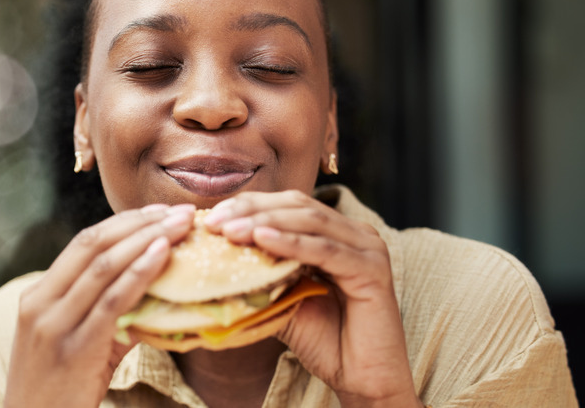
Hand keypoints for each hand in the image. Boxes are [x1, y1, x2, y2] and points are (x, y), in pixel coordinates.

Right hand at [3, 204, 194, 407]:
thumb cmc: (60, 387)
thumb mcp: (75, 341)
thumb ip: (106, 312)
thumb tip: (155, 286)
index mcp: (38, 295)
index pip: (84, 243)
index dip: (125, 222)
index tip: (159, 211)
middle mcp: (41, 303)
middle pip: (94, 245)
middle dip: (141, 223)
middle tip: (179, 211)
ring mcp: (54, 325)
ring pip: (104, 267)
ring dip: (147, 240)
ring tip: (180, 226)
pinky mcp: (75, 349)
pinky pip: (113, 302)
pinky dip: (140, 273)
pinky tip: (163, 255)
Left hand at [204, 190, 421, 407]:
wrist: (361, 378)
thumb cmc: (325, 340)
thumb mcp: (284, 299)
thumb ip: (261, 274)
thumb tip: (214, 259)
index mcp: (335, 233)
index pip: (287, 205)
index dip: (249, 205)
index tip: (212, 217)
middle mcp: (355, 233)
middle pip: (297, 205)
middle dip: (252, 210)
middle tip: (215, 222)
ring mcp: (367, 247)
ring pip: (309, 222)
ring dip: (265, 223)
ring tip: (231, 231)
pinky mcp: (372, 269)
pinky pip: (325, 250)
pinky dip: (291, 243)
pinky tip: (262, 239)